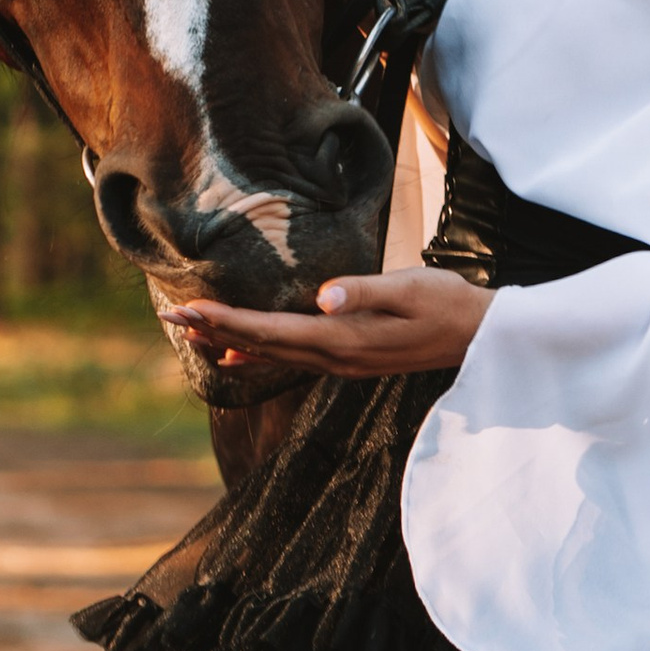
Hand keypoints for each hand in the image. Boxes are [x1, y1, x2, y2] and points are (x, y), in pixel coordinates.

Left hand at [165, 266, 490, 375]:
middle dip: (213, 329)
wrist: (481, 337)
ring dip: (228, 341)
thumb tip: (325, 296)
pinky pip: (290, 360)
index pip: (272, 330)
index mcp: (344, 338)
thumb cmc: (448, 302)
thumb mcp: (410, 287)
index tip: (188, 309)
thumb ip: (365, 291)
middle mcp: (336, 358)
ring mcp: (342, 363)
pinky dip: (256, 355)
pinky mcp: (348, 360)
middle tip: (168, 315)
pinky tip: (232, 355)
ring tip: (189, 329)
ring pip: (272, 355)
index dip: (226, 320)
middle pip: (262, 345)